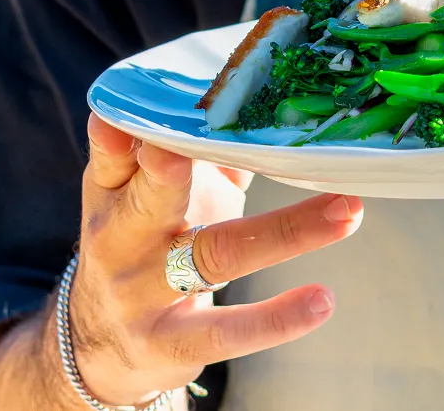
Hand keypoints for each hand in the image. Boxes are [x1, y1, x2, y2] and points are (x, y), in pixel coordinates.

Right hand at [69, 113, 361, 406]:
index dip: (122, 132)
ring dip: (288, 230)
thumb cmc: (148, 241)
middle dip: (170, 171)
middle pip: (152, 198)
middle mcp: (123, 239)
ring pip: (216, 253)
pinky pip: (227, 331)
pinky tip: (322, 300)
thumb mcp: (155, 194)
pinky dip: (278, 318)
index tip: (146, 111)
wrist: (97, 346)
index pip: (114, 153)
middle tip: (214, 142)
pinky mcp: (172, 342)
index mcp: (116, 189)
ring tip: (346, 210)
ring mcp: (146, 294)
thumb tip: (268, 98)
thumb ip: (202, 152)